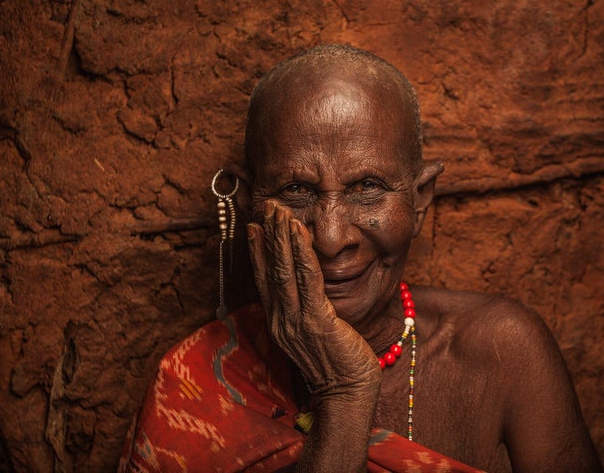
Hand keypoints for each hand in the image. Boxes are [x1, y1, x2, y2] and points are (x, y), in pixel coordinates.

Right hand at [247, 200, 380, 397]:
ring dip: (282, 237)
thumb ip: (306, 312)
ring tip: (280, 212)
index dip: (258, 253)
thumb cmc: (337, 365)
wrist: (348, 394)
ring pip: (285, 271)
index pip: (264, 281)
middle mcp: (281, 320)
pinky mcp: (316, 320)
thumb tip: (309, 290)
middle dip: (269, 237)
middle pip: (270, 271)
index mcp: (279, 323)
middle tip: (268, 208)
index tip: (256, 228)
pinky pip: (307, 279)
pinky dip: (301, 252)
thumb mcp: (314, 335)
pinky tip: (300, 231)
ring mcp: (296, 320)